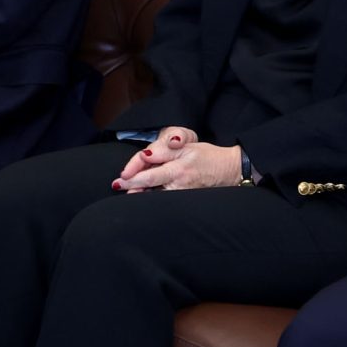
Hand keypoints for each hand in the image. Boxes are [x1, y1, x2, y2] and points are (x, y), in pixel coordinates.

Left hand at [116, 129, 241, 191]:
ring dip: (141, 195)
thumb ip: (164, 150)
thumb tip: (144, 155)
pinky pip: (166, 200)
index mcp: (178, 167)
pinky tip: (145, 197)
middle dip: (131, 187)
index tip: (122, 176)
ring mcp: (183, 194)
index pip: (150, 174)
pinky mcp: (186, 200)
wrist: (230, 170)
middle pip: (150, 187)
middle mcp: (180, 183)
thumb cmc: (207, 155)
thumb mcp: (187, 146)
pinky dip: (154, 198)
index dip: (133, 175)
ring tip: (128, 193)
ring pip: (156, 196)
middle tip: (117, 186)